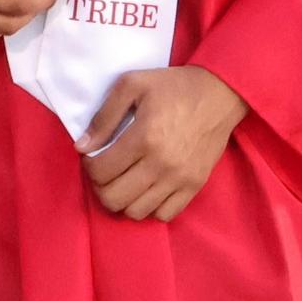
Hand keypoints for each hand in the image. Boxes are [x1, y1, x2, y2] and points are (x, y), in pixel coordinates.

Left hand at [78, 66, 245, 222]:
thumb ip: (104, 116)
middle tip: (104, 171)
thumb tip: (82, 147)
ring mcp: (180, 179)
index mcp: (144, 137)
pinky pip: (164, 215)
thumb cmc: (173, 87)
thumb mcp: (132, 85)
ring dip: (122, 199)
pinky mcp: (194, 187)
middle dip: (100, 186)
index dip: (88, 166)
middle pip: (114, 198)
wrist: (219, 95)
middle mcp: (162, 164)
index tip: (92, 155)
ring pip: (136, 212)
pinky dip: (148, 207)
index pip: (101, 171)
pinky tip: (145, 188)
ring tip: (123, 180)